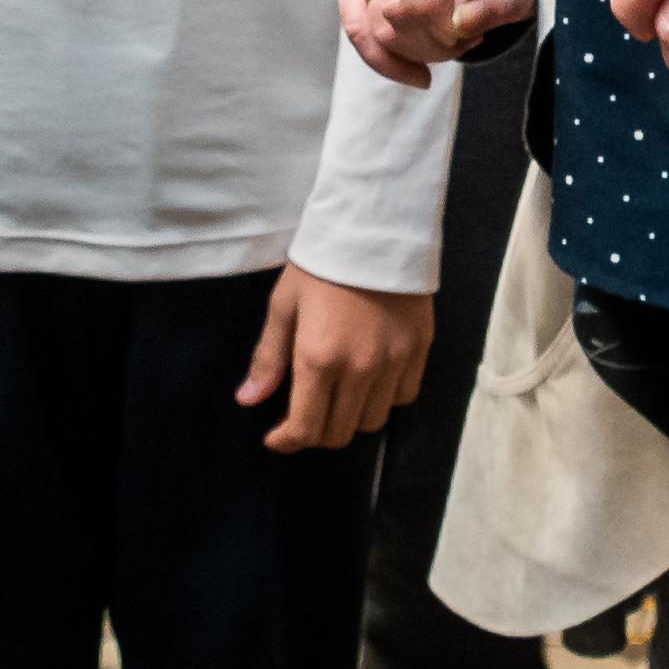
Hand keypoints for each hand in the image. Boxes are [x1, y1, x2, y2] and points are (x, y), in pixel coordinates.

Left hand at [237, 264, 432, 451]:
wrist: (375, 226)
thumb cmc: (321, 263)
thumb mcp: (283, 305)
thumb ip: (268, 358)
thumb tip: (248, 401)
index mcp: (318, 358)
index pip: (305, 428)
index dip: (287, 441)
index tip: (275, 437)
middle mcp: (359, 369)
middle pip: (339, 433)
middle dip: (315, 433)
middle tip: (303, 415)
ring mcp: (394, 362)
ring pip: (372, 420)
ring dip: (350, 418)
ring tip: (337, 397)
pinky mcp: (420, 350)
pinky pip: (403, 396)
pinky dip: (384, 399)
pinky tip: (370, 380)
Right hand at [341, 0, 541, 84]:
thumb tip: (458, 25)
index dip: (428, 4)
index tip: (463, 34)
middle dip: (430, 40)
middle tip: (470, 38)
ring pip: (367, 19)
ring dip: (413, 49)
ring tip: (452, 39)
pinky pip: (355, 23)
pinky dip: (383, 56)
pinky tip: (415, 69)